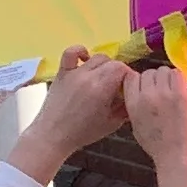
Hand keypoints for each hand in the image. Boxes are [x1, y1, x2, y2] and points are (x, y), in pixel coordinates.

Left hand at [10, 48, 131, 178]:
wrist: (53, 135)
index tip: (127, 88)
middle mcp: (88, 76)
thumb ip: (125, 107)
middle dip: (118, 72)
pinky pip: (71, 53)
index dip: (128, 77)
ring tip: (103, 78)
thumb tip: (133, 95)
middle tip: (116, 86)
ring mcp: (74, 72)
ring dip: (104, 65)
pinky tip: (85, 59)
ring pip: (96, 57)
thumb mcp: (112, 124)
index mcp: (102, 88)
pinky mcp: (62, 72)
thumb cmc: (83, 132)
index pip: (122, 69)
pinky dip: (80, 51)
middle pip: (112, 62)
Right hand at [122, 63, 186, 186]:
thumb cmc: (160, 147)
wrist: (178, 156)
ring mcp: (163, 94)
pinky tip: (182, 91)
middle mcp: (145, 96)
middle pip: (148, 73)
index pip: (130, 78)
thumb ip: (136, 108)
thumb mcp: (138, 126)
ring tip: (175, 93)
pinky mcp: (180, 94)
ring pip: (163, 71)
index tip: (149, 88)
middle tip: (165, 92)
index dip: (141, 81)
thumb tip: (139, 95)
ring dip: (169, 78)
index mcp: (132, 104)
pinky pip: (177, 73)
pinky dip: (180, 79)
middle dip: (156, 80)